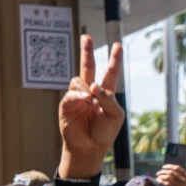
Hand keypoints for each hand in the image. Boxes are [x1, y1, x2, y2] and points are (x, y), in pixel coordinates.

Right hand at [58, 35, 123, 178]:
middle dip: (87, 52)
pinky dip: (79, 96)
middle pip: (88, 67)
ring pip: (78, 80)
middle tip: (86, 37)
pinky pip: (71, 95)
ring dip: (86, 87)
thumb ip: (109, 99)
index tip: (118, 46)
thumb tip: (94, 87)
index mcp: (105, 93)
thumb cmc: (104, 133)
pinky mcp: (67, 106)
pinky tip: (85, 100)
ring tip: (91, 100)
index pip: (110, 73)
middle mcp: (90, 92)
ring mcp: (77, 98)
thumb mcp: (116, 115)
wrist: (89, 148)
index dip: (114, 59)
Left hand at [157, 161, 185, 185]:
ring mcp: (180, 184)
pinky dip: (161, 181)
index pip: (177, 168)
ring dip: (161, 176)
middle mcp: (184, 179)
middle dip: (163, 171)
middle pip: (172, 172)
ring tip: (158, 176)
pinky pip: (167, 184)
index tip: (163, 167)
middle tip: (158, 172)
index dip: (169, 166)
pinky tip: (158, 181)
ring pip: (168, 177)